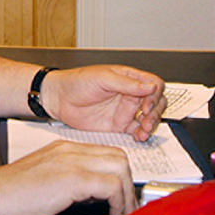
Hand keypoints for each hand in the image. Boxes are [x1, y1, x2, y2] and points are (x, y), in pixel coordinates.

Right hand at [0, 140, 136, 214]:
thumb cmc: (13, 191)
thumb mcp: (48, 177)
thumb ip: (72, 180)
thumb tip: (93, 193)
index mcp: (65, 149)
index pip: (106, 152)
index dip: (120, 174)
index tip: (122, 194)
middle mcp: (72, 150)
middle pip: (119, 156)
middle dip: (129, 182)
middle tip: (127, 203)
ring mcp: (73, 162)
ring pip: (120, 167)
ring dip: (126, 192)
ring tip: (122, 211)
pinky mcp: (73, 179)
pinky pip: (111, 185)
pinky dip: (118, 201)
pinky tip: (111, 213)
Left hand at [43, 66, 165, 141]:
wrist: (58, 99)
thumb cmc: (77, 82)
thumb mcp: (103, 78)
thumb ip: (127, 84)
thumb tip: (149, 86)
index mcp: (129, 78)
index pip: (154, 84)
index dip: (155, 95)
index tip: (147, 104)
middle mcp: (130, 94)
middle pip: (156, 102)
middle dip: (156, 112)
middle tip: (147, 120)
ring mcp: (125, 110)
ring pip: (149, 118)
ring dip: (152, 124)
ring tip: (145, 130)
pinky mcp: (118, 125)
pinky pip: (136, 130)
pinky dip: (141, 134)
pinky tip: (139, 136)